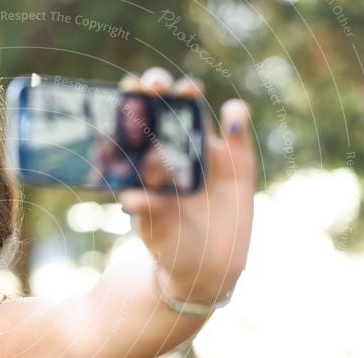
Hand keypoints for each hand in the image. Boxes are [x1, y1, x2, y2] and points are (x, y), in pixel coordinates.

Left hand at [118, 68, 256, 302]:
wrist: (207, 268)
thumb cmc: (171, 248)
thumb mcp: (157, 234)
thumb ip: (148, 214)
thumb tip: (130, 200)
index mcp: (143, 164)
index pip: (132, 127)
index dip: (128, 106)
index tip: (125, 92)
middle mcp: (171, 150)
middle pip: (163, 108)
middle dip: (158, 89)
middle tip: (154, 85)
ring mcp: (204, 152)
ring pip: (196, 111)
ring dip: (191, 94)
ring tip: (187, 91)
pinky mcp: (236, 160)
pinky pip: (238, 129)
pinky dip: (237, 117)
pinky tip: (233, 118)